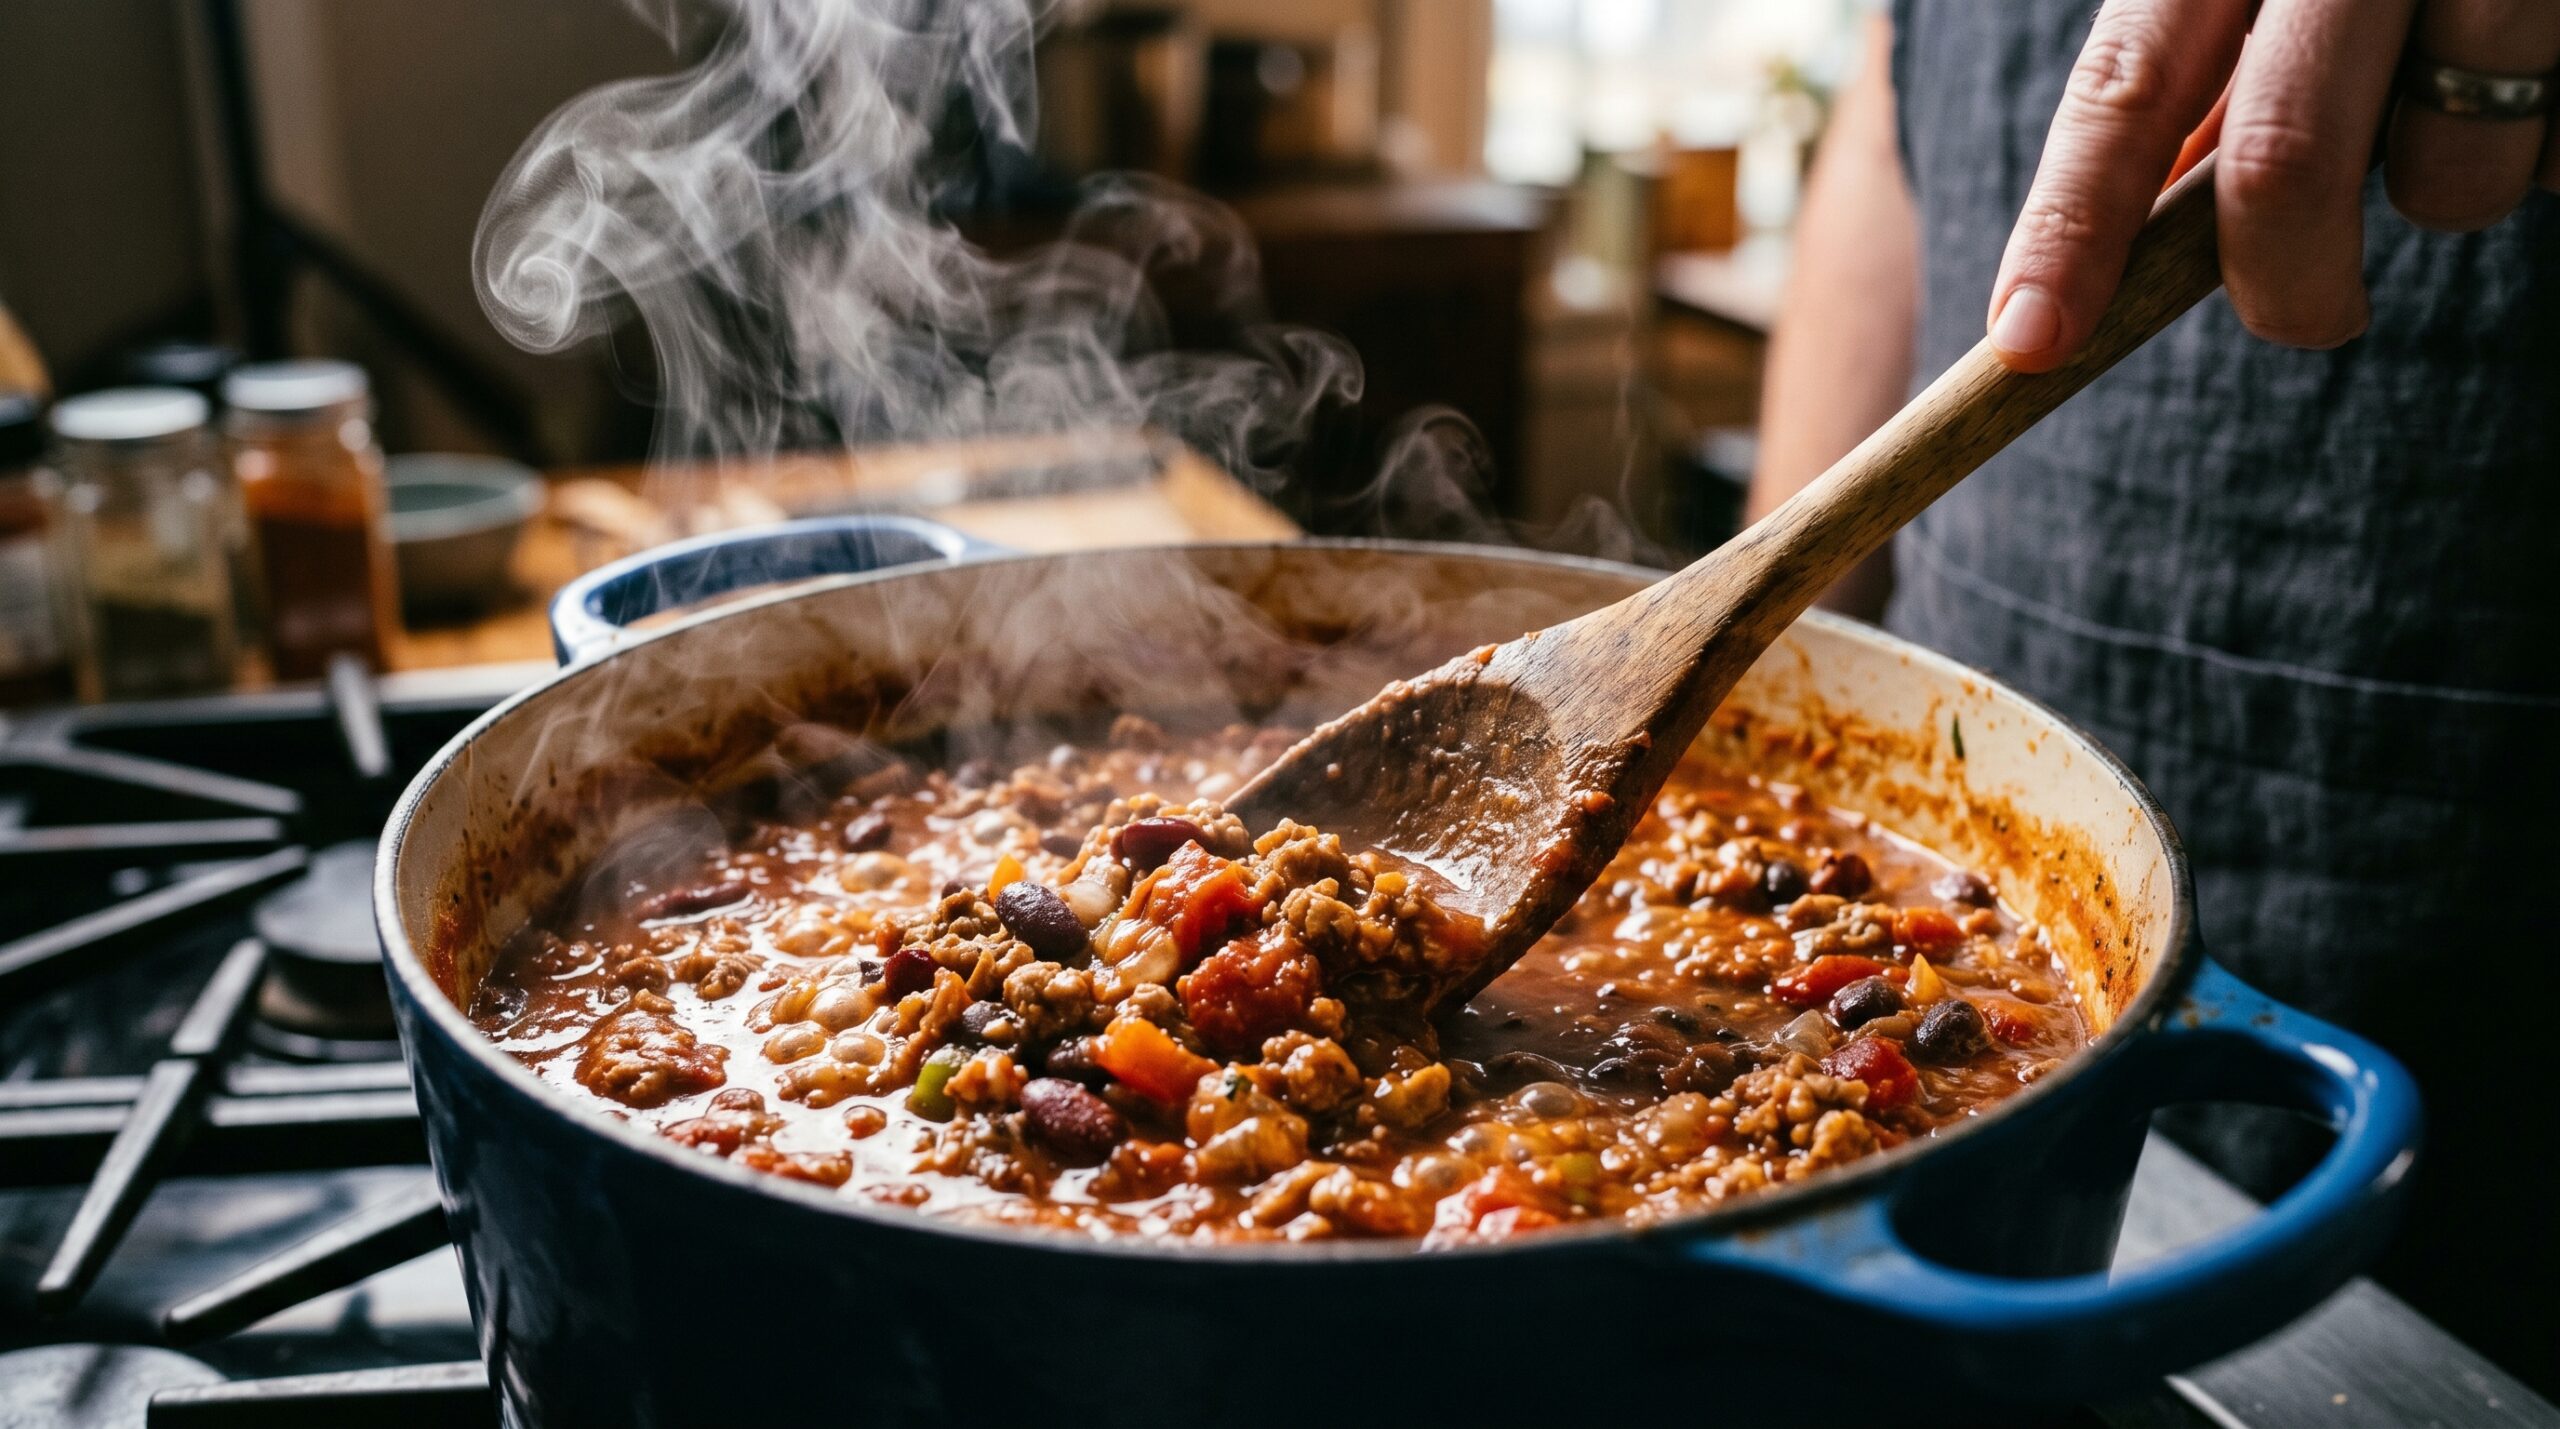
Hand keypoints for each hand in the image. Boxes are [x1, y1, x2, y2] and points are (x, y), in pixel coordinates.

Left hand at [1986, 0, 2559, 371]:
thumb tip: (2124, 242)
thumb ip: (2205, 79)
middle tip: (2312, 316)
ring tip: (2472, 92)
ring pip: (2448, 174)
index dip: (2069, 225)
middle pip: (2283, 162)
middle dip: (2286, 285)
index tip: (2027, 341)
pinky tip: (2553, 71)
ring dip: (2450, 185)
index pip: (2123, 87)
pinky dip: (2551, 153)